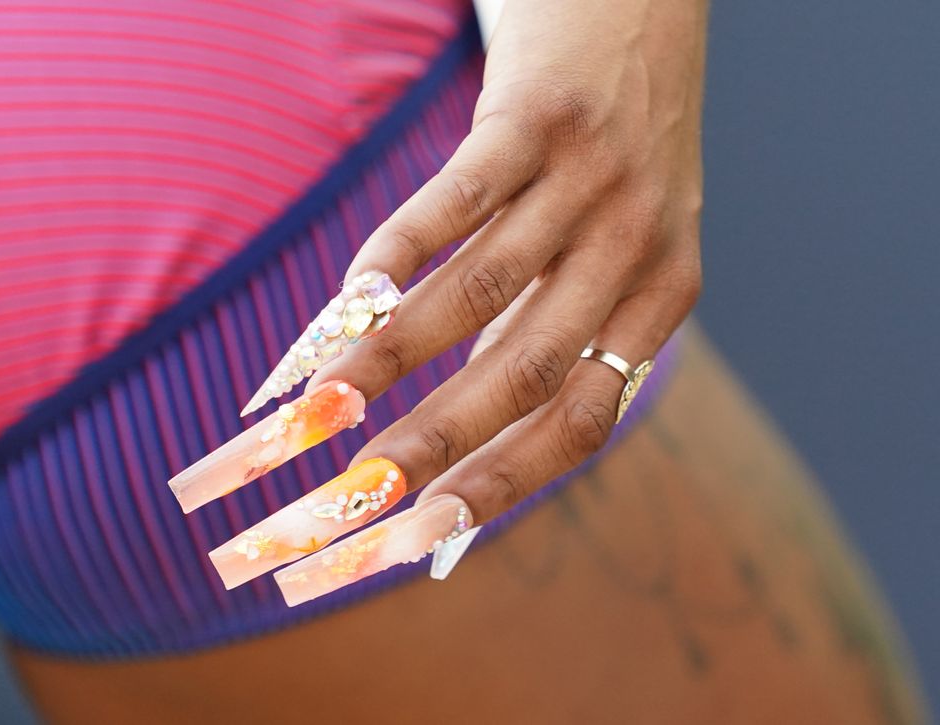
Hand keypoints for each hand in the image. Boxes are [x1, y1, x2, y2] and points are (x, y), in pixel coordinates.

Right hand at [308, 0, 706, 526]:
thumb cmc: (607, 152)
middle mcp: (638, 249)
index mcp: (660, 299)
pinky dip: (399, 250)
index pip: (581, 422)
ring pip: (482, 292)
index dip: (500, 484)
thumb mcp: (605, 251)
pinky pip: (461, 197)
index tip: (421, 533)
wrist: (644, 5)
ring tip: (321, 408)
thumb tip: (454, 439)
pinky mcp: (542, 114)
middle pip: (527, 374)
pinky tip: (351, 296)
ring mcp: (594, 181)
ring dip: (392, 358)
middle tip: (356, 496)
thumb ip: (540, 333)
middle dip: (434, 444)